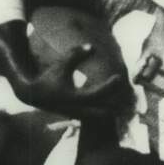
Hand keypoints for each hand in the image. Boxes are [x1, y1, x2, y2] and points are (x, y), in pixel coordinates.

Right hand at [13, 43, 133, 121]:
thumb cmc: (49, 78)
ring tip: (124, 104)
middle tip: (129, 101)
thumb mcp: (61, 65)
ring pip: (100, 117)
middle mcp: (79, 110)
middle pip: (104, 113)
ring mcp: (79, 115)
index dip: (110, 86)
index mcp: (75, 98)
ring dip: (111, 110)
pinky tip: (114, 106)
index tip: (118, 77)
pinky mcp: (78, 116)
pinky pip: (95, 117)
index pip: (98, 94)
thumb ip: (76, 55)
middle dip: (116, 107)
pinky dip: (104, 111)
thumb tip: (92, 47)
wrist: (34, 96)